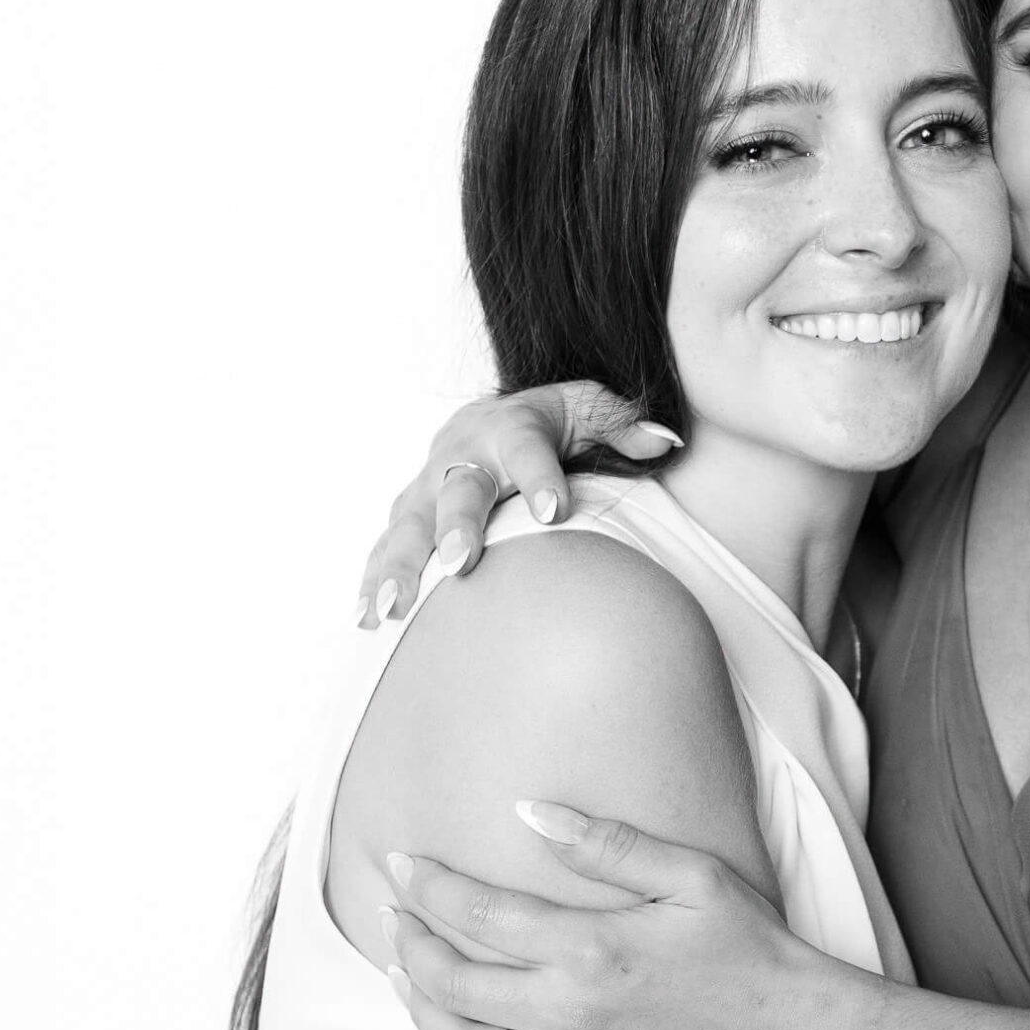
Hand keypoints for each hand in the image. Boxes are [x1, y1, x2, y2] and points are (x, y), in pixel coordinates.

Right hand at [357, 383, 682, 627]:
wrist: (489, 419)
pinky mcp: (408, 514)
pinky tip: (365, 620)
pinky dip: (371, 580)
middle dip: (456, 526)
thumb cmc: (552, 422)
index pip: (530, 450)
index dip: (540, 477)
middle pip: (459, 491)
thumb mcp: (592, 409)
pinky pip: (385, 547)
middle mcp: (465, 455)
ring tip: (390, 608)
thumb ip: (624, 425)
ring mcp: (429, 486)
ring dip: (399, 565)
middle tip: (459, 562)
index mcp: (514, 428)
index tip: (555, 511)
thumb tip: (664, 440)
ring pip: (410, 525)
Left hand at [381, 803, 838, 1029]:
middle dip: (407, 941)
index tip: (401, 863)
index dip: (429, 886)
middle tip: (391, 912)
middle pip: (452, 980)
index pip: (478, 912)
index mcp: (590, 948)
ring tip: (399, 970)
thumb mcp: (691, 874)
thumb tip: (526, 811)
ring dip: (418, 1004)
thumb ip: (605, 844)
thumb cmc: (745, 945)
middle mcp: (570, 1014)